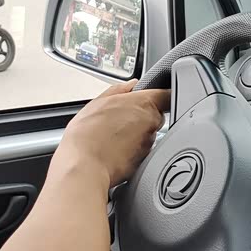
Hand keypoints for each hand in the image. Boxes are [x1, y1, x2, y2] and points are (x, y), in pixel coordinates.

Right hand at [54, 81, 169, 187]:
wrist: (84, 166)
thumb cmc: (87, 135)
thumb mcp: (98, 102)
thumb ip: (119, 90)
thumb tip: (132, 85)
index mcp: (143, 103)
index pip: (166, 95)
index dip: (161, 95)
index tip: (153, 97)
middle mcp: (151, 122)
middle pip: (156, 115)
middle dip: (143, 116)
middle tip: (121, 120)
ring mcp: (150, 142)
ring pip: (148, 133)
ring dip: (136, 133)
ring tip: (114, 137)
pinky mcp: (146, 160)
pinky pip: (142, 150)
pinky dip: (133, 149)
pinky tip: (116, 149)